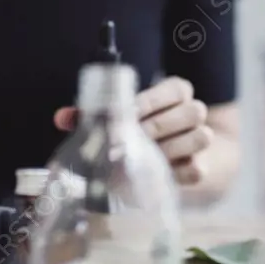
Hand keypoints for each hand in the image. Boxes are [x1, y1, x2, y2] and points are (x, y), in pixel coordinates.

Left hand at [52, 77, 212, 185]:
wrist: (175, 160)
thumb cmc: (141, 132)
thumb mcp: (121, 117)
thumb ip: (92, 115)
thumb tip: (62, 118)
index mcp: (177, 93)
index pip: (176, 88)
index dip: (151, 100)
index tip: (128, 112)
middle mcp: (194, 113)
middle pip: (191, 111)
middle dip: (156, 126)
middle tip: (130, 139)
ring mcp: (202, 141)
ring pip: (200, 137)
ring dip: (169, 148)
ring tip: (143, 157)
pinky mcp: (201, 170)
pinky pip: (196, 169)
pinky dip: (176, 173)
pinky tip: (157, 174)